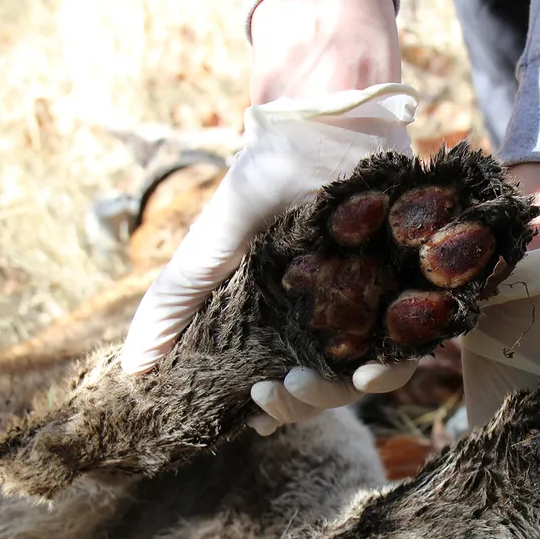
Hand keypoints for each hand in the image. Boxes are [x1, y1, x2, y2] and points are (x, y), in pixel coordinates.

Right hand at [121, 0, 421, 430]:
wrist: (322, 124)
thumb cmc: (264, 183)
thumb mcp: (210, 247)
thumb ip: (175, 303)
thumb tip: (132, 372)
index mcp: (284, 324)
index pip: (282, 388)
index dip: (271, 411)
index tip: (252, 414)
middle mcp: (330, 325)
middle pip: (321, 393)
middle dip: (298, 405)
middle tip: (274, 390)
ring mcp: (371, 312)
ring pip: (361, 382)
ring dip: (336, 395)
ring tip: (311, 381)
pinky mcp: (407, 295)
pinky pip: (407, 351)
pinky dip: (390, 370)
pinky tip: (370, 369)